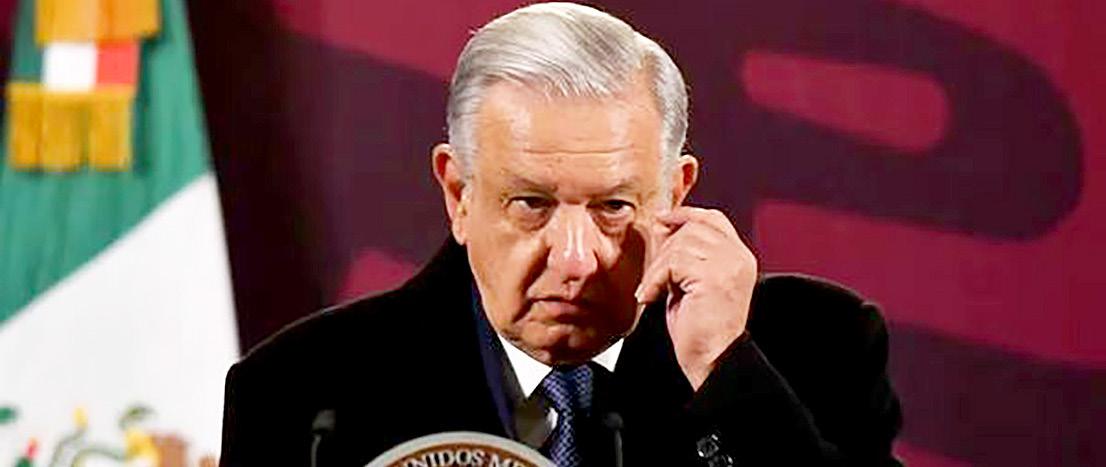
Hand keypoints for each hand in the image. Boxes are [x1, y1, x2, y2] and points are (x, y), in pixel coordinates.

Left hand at [635, 206, 756, 389]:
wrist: (713, 360)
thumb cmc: (701, 328)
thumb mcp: (694, 282)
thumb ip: (688, 254)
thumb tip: (663, 225)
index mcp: (739, 257)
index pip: (714, 218)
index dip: (686, 214)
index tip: (662, 219)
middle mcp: (739, 257)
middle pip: (692, 228)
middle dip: (665, 248)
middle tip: (655, 276)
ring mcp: (729, 266)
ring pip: (680, 244)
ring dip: (658, 268)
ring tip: (655, 290)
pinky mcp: (713, 277)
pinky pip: (672, 263)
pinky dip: (655, 279)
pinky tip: (652, 297)